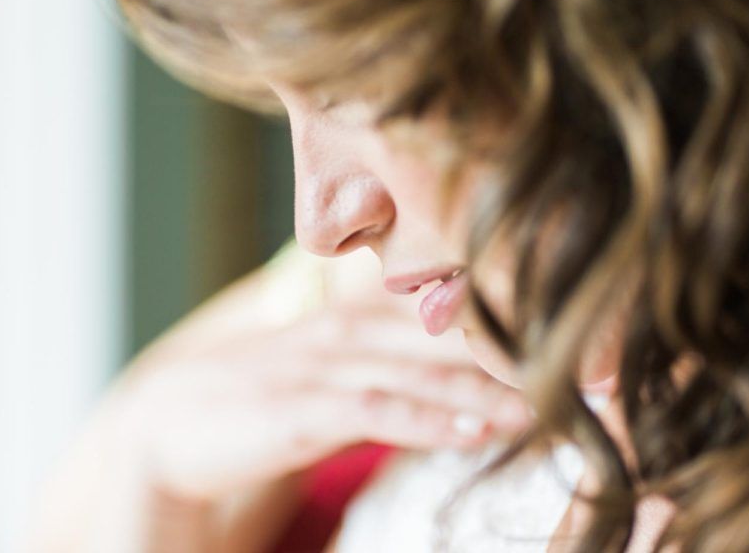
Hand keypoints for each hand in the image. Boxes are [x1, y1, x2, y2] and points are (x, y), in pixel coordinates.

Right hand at [119, 303, 529, 500]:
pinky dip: (427, 421)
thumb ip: (389, 370)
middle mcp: (340, 332)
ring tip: (546, 404)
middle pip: (439, 336)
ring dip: (484, 389)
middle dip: (510, 352)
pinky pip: (371, 411)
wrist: (166, 435)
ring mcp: (316, 367)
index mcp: (351, 320)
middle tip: (581, 367)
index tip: (568, 340)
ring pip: (416, 371)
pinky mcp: (293, 410)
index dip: (503, 323)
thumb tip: (460, 383)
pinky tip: (474, 433)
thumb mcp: (332, 380)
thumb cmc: (261, 408)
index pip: (439, 312)